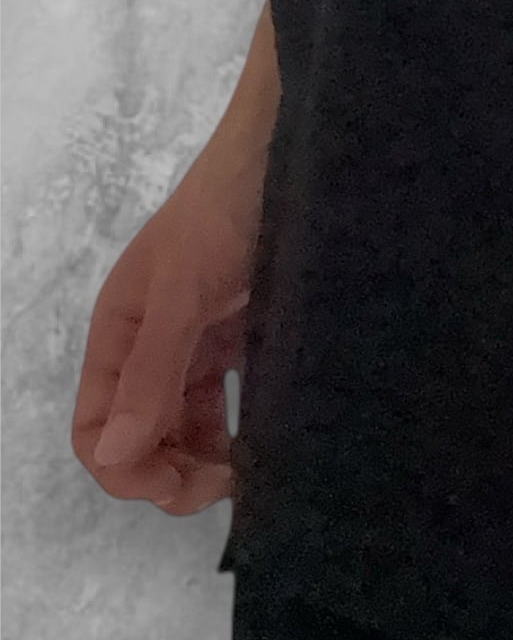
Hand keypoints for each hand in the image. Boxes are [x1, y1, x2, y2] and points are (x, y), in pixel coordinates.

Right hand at [71, 153, 260, 517]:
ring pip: (187, 422)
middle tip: (222, 485)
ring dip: (204, 457)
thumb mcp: (182, 288)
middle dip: (168, 472)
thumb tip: (117, 454)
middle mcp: (153, 343)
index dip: (124, 468)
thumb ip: (152, 369)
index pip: (97, 427)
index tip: (175, 484)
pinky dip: (237, 426)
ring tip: (246, 471)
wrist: (290, 153)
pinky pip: (229, 396)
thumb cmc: (224, 212)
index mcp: (119, 334)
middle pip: (141, 434)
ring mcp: (200, 339)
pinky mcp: (246, 332)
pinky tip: (264, 441)